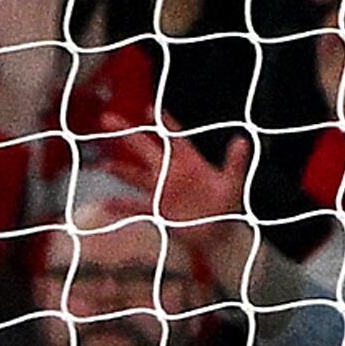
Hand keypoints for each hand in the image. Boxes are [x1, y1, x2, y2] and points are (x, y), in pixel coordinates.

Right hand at [94, 118, 253, 281]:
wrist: (218, 237)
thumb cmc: (228, 209)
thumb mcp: (233, 184)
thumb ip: (235, 163)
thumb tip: (242, 140)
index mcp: (190, 162)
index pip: (173, 137)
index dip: (163, 123)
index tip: (149, 109)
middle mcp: (171, 172)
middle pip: (146, 149)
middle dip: (128, 134)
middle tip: (109, 120)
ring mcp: (161, 191)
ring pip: (134, 174)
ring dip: (119, 168)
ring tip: (102, 164)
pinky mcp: (156, 210)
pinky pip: (135, 206)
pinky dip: (120, 206)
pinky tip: (105, 204)